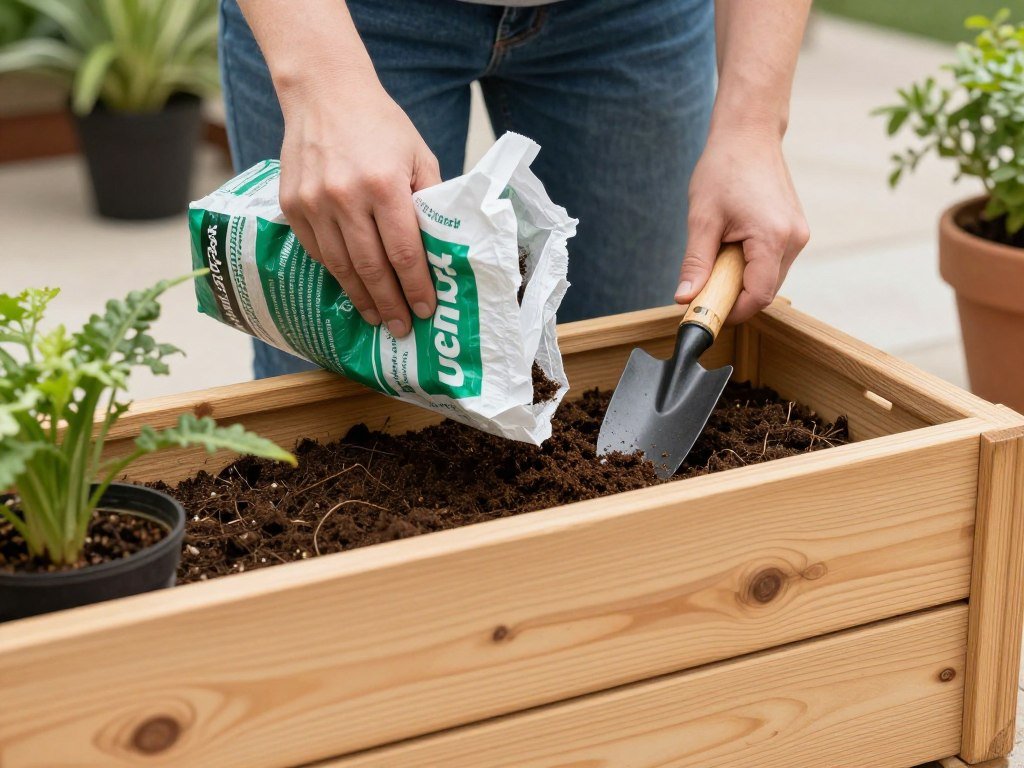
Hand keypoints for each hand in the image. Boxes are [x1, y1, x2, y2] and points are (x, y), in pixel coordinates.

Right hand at [277, 77, 440, 336]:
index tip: (426, 309)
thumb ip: (431, 200)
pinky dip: (337, 273)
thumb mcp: (419, 155)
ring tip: (378, 317)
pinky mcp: (291, 205)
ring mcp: (313, 203)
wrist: (323, 93)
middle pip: (371, 267)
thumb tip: (442, 248)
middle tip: (402, 328)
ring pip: (340, 266)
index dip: (416, 286)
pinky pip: (317, 251)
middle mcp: (345, 197)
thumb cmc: (380, 125)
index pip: (403, 251)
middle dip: (390, 304)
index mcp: (384, 185)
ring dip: (361, 298)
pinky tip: (352, 287)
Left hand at [675, 128, 808, 322]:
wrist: (749, 134)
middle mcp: (794, 239)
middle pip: (765, 290)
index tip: (706, 312)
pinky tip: (732, 245)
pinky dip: (752, 265)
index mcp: (773, 238)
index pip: (758, 296)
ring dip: (742, 279)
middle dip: (734, 295)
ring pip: (770, 278)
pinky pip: (773, 262)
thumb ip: (696, 263)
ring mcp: (798, 235)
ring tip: (719, 253)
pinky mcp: (795, 230)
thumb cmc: (723, 169)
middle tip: (705, 284)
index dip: (732, 311)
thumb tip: (685, 298)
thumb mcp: (702, 219)